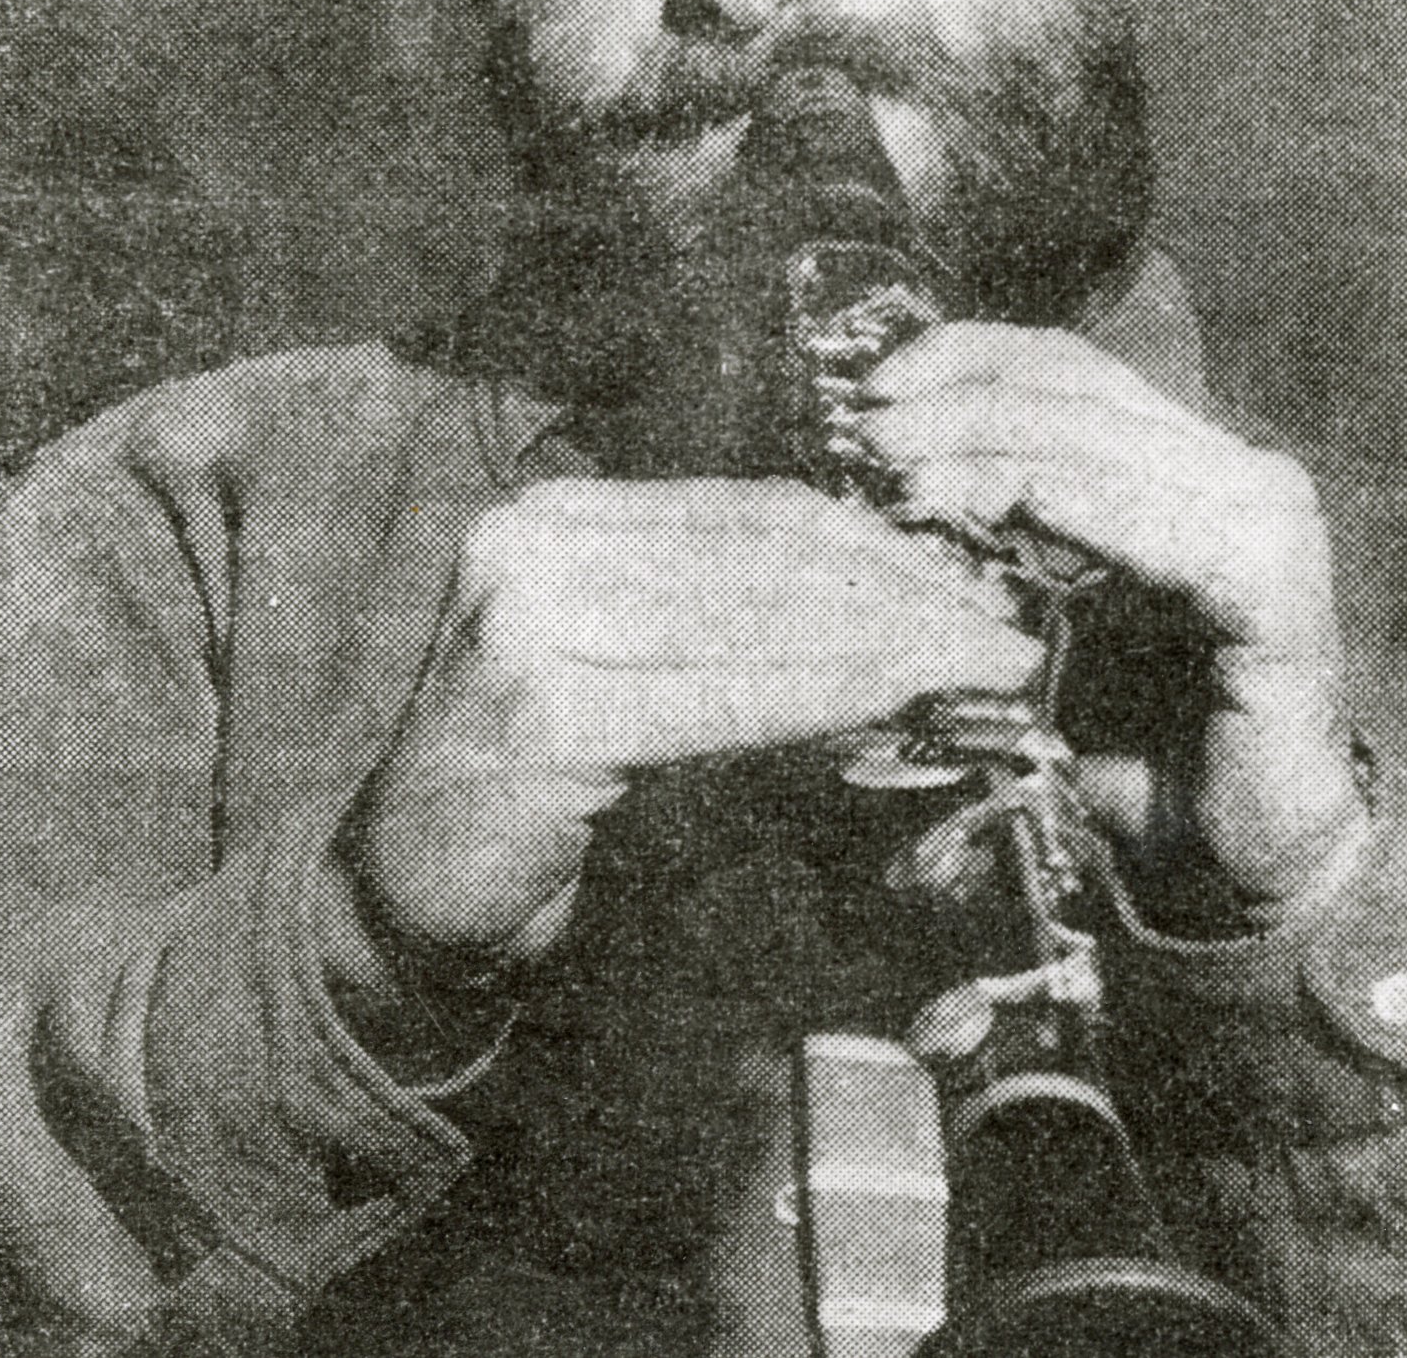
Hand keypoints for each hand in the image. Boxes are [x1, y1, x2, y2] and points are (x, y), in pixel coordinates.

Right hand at [337, 477, 1037, 973]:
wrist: (404, 893)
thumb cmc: (541, 782)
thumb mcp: (639, 669)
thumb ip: (734, 624)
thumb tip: (900, 613)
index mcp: (559, 513)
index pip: (751, 513)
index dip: (875, 542)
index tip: (969, 583)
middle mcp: (534, 543)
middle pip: (762, 556)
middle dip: (900, 594)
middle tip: (1002, 633)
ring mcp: (528, 622)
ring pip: (755, 617)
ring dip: (887, 643)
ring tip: (976, 668)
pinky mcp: (543, 714)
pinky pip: (722, 697)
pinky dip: (825, 695)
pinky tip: (898, 701)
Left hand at [848, 323, 1368, 923]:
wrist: (1238, 850)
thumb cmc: (1136, 736)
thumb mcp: (1050, 611)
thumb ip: (1005, 528)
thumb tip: (892, 462)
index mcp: (1192, 461)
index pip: (1070, 368)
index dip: (968, 358)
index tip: (875, 387)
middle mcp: (1241, 470)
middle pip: (1080, 389)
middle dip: (960, 402)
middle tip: (869, 434)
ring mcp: (1270, 519)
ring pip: (1103, 443)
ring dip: (990, 449)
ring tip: (903, 475)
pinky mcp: (1276, 586)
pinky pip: (1159, 525)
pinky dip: (1070, 505)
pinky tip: (994, 504)